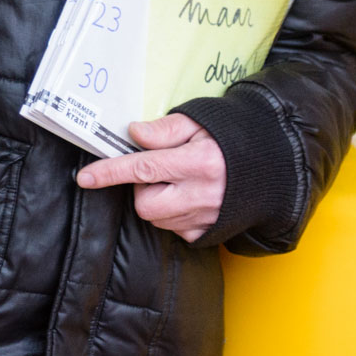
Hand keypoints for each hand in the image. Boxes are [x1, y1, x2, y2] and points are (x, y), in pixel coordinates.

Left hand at [75, 113, 225, 242]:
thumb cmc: (230, 139)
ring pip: (155, 218)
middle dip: (142, 187)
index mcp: (199, 162)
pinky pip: (171, 229)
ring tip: (177, 182)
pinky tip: (186, 198)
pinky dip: (170, 214)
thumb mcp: (200, 122)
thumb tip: (134, 133)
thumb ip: (165, 129)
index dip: (110, 172)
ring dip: (156, 200)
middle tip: (161, 170)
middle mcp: (202, 194)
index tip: (86, 177)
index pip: (144, 168)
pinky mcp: (205, 233)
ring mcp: (204, 218)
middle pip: (145, 202)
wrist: (270, 166)